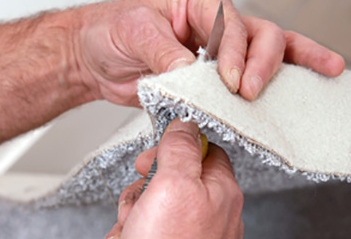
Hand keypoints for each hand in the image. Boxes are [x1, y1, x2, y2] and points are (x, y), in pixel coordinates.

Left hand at [74, 0, 344, 106]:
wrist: (96, 57)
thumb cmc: (111, 32)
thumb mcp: (134, 32)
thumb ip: (166, 52)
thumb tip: (194, 74)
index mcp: (197, 2)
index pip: (230, 22)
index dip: (233, 52)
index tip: (228, 80)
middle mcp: (215, 23)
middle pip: (259, 34)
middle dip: (262, 63)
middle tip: (249, 92)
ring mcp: (220, 51)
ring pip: (269, 50)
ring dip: (293, 64)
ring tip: (321, 74)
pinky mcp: (215, 78)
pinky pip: (253, 76)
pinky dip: (279, 80)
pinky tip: (306, 81)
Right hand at [105, 118, 243, 238]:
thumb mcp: (175, 184)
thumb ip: (182, 147)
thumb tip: (185, 122)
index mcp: (221, 191)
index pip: (204, 150)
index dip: (177, 146)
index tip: (157, 153)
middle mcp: (210, 212)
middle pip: (175, 174)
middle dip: (148, 181)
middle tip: (142, 193)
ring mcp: (190, 232)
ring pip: (156, 198)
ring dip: (135, 206)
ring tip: (134, 225)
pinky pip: (147, 222)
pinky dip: (132, 227)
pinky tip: (129, 237)